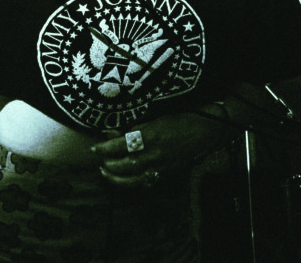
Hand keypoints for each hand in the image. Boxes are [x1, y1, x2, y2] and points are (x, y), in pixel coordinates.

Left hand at [90, 111, 225, 188]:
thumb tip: (113, 132)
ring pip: (134, 179)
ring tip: (105, 172)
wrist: (205, 130)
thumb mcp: (156, 116)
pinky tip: (123, 181)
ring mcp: (162, 166)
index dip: (106, 147)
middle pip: (126, 164)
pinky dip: (132, 184)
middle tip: (99, 160)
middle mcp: (155, 153)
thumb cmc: (181, 118)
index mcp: (152, 135)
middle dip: (109, 164)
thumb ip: (135, 126)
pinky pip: (146, 183)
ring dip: (116, 178)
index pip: (122, 144)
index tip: (94, 148)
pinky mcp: (167, 174)